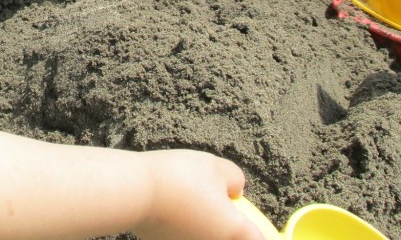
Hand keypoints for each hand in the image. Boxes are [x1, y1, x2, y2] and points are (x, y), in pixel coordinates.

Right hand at [132, 150, 265, 239]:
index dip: (264, 234)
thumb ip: (235, 180)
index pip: (260, 239)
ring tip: (190, 199)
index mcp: (234, 231)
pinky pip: (182, 236)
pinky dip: (181, 226)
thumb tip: (234, 191)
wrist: (135, 192)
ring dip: (204, 226)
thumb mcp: (218, 167)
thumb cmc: (180, 178)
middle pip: (229, 238)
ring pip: (203, 236)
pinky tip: (170, 206)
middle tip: (220, 201)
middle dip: (229, 226)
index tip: (260, 226)